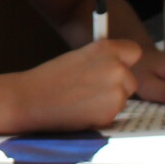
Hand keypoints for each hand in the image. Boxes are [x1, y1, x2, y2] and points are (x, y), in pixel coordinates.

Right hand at [17, 38, 141, 128]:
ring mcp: (115, 92)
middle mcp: (116, 68)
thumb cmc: (51, 78)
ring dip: (110, 101)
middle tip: (92, 88)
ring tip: (82, 99)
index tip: (115, 66)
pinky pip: (114, 114)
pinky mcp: (110, 114)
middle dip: (117, 85)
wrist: (30, 99)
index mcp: (106, 49)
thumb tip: (122, 65)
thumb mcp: (79, 56)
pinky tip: (82, 110)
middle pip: (131, 79)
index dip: (124, 61)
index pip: (134, 52)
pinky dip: (102, 114)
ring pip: (123, 98)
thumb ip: (103, 59)